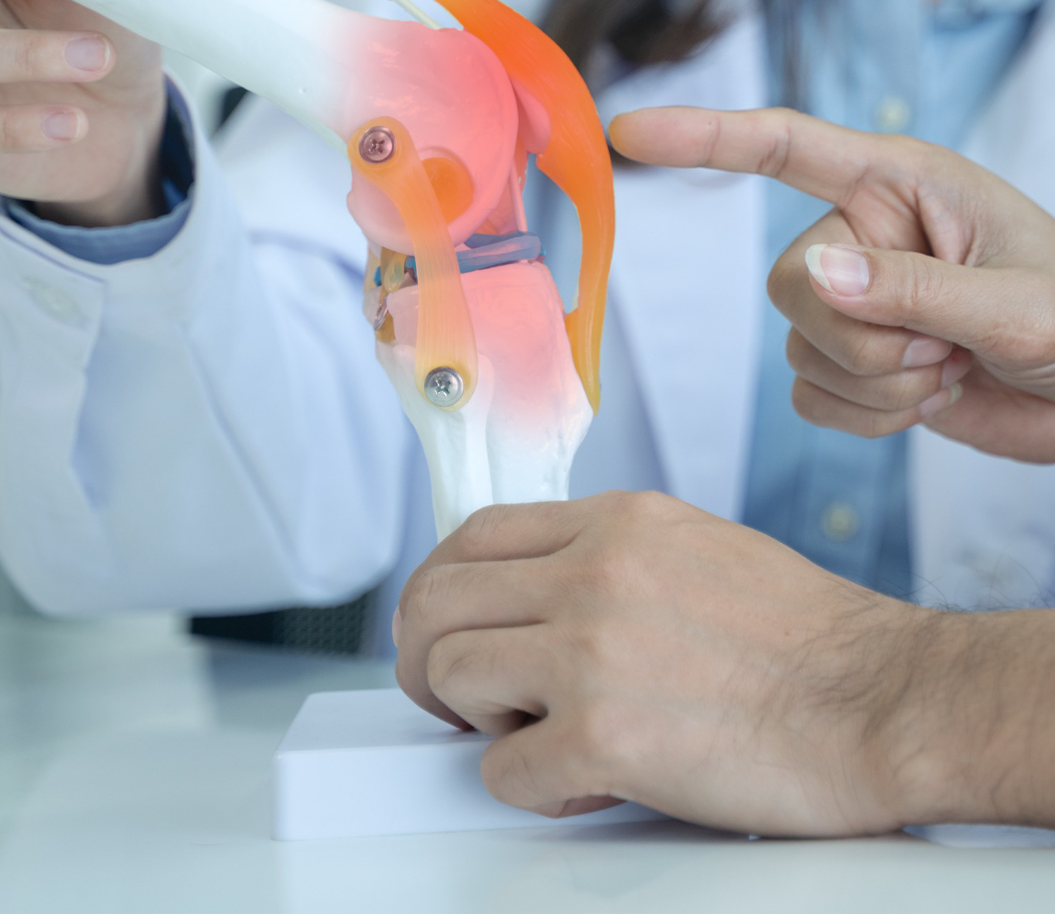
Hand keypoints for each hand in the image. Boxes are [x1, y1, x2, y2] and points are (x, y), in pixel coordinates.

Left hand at [395, 494, 1054, 834]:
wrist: (882, 700)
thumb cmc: (803, 636)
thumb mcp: (691, 547)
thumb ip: (604, 555)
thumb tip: (528, 589)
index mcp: (614, 523)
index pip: (473, 534)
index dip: (440, 585)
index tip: (445, 625)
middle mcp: (593, 573)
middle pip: (437, 600)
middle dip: (424, 654)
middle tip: (452, 694)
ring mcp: (593, 651)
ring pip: (450, 673)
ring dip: (478, 718)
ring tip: (536, 733)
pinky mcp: (605, 736)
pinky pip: (502, 768)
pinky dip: (528, 784)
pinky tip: (579, 781)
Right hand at [611, 106, 1054, 461]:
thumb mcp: (1017, 300)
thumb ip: (915, 287)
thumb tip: (814, 277)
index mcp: (900, 186)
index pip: (784, 148)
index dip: (702, 137)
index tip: (629, 134)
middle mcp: (863, 238)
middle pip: (786, 284)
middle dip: (862, 335)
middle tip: (942, 342)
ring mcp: (854, 305)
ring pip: (797, 350)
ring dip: (879, 380)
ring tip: (951, 365)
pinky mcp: (853, 365)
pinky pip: (809, 398)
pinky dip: (867, 416)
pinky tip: (928, 398)